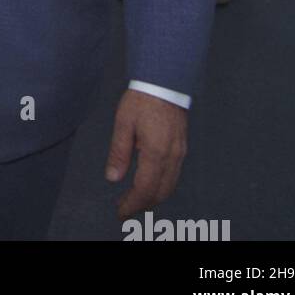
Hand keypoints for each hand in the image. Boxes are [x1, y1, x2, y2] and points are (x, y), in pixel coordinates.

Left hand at [105, 89, 187, 220]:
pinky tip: (149, 184)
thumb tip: (113, 178)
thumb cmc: (142, 100)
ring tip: (134, 200)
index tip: (120, 212)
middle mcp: (172, 157)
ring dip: (153, 198)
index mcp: (156, 152)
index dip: (132, 204)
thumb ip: (119, 152)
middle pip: (160, 192)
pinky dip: (162, 187)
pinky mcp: (182, 149)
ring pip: (169, 187)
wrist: (164, 82)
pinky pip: (174, 176)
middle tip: (124, 209)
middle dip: (142, 205)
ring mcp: (180, 154)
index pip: (144, 188)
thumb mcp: (123, 123)